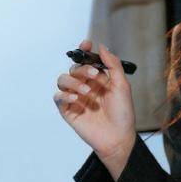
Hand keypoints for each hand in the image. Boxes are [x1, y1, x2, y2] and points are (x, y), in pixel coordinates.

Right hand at [53, 39, 135, 159]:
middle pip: (73, 68)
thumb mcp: (122, 86)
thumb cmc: (122, 113)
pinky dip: (65, 95)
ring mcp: (75, 98)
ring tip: (87, 92)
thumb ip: (113, 65)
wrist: (118, 137)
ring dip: (74, 82)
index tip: (86, 44)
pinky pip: (58, 97)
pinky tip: (76, 99)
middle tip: (94, 75)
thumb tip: (102, 47)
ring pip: (62, 80)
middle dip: (82, 69)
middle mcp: (85, 86)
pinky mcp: (68, 111)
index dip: (83, 51)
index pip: (86, 61)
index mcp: (98, 80)